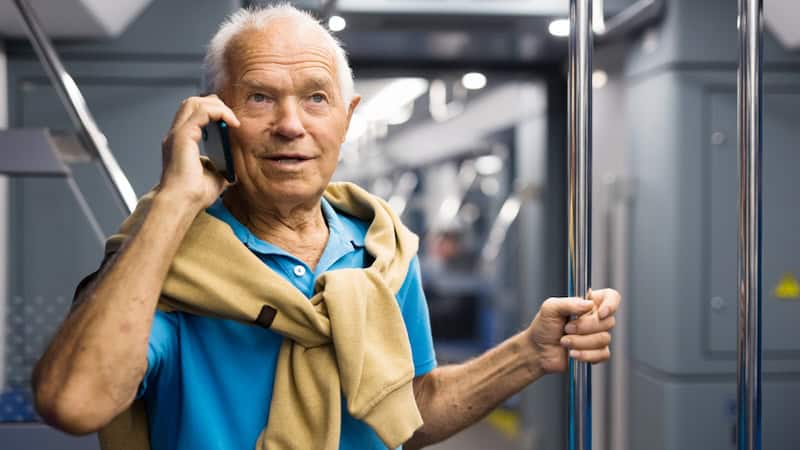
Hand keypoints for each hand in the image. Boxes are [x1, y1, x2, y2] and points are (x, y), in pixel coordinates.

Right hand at [158, 94, 240, 209]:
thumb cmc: (193, 195)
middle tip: (232, 118)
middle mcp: (177, 135)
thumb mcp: (215, 178)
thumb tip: (233, 170)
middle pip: (193, 103)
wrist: (182, 203)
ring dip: (218, 106)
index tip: (231, 122)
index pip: (194, 114)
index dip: (213, 111)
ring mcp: (178, 134)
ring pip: (195, 102)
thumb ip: (221, 168)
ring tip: (232, 119)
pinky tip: (232, 122)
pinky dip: (220, 112)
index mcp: (182, 142)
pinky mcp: (183, 135)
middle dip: (215, 104)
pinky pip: (203, 111)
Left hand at [525, 289, 620, 373]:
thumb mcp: (550, 308)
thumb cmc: (543, 327)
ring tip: (564, 342)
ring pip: (604, 339)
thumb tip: (589, 304)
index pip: (612, 297)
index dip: (611, 304)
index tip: (600, 313)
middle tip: (566, 328)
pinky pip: (603, 354)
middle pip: (608, 321)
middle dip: (585, 327)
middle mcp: (596, 318)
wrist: (538, 351)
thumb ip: (568, 303)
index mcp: (588, 303)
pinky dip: (585, 355)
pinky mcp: (596, 352)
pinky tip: (572, 354)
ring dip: (580, 342)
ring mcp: (598, 336)